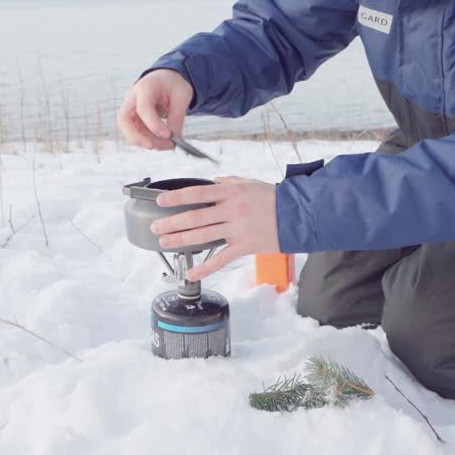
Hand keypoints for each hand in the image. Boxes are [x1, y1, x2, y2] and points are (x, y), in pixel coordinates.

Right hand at [115, 69, 193, 150]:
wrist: (166, 78)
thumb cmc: (172, 83)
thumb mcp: (182, 96)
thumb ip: (177, 116)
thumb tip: (175, 138)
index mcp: (145, 87)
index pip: (143, 108)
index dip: (154, 124)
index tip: (168, 135)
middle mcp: (132, 98)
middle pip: (124, 120)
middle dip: (136, 137)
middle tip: (154, 146)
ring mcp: (131, 108)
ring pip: (129, 130)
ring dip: (146, 141)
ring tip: (168, 145)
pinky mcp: (133, 118)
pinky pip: (136, 132)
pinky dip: (148, 139)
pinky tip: (163, 142)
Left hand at [150, 176, 279, 280]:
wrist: (298, 215)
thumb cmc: (273, 198)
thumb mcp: (249, 183)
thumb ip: (228, 183)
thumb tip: (212, 182)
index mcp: (230, 192)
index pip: (197, 193)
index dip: (176, 198)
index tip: (160, 202)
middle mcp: (232, 210)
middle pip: (195, 217)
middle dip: (172, 223)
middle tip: (155, 228)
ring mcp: (238, 229)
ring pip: (203, 237)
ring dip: (180, 240)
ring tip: (165, 243)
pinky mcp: (245, 246)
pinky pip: (221, 259)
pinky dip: (205, 267)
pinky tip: (191, 272)